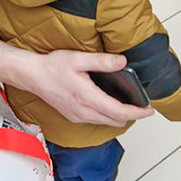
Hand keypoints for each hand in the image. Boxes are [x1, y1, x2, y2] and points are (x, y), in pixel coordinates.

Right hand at [0, 44, 152, 125]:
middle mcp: (83, 112)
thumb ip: (102, 61)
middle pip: (115, 121)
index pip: (119, 112)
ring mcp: (78, 116)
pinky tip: (109, 103)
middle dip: (132, 115)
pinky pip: (96, 120)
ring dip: (119, 116)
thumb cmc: (51, 67)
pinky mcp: (73, 116)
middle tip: (142, 104)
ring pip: (106, 122)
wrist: (31, 76)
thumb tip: (123, 62)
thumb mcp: (78, 59)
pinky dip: (107, 115)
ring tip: (129, 103)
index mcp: (87, 98)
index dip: (137, 112)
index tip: (150, 110)